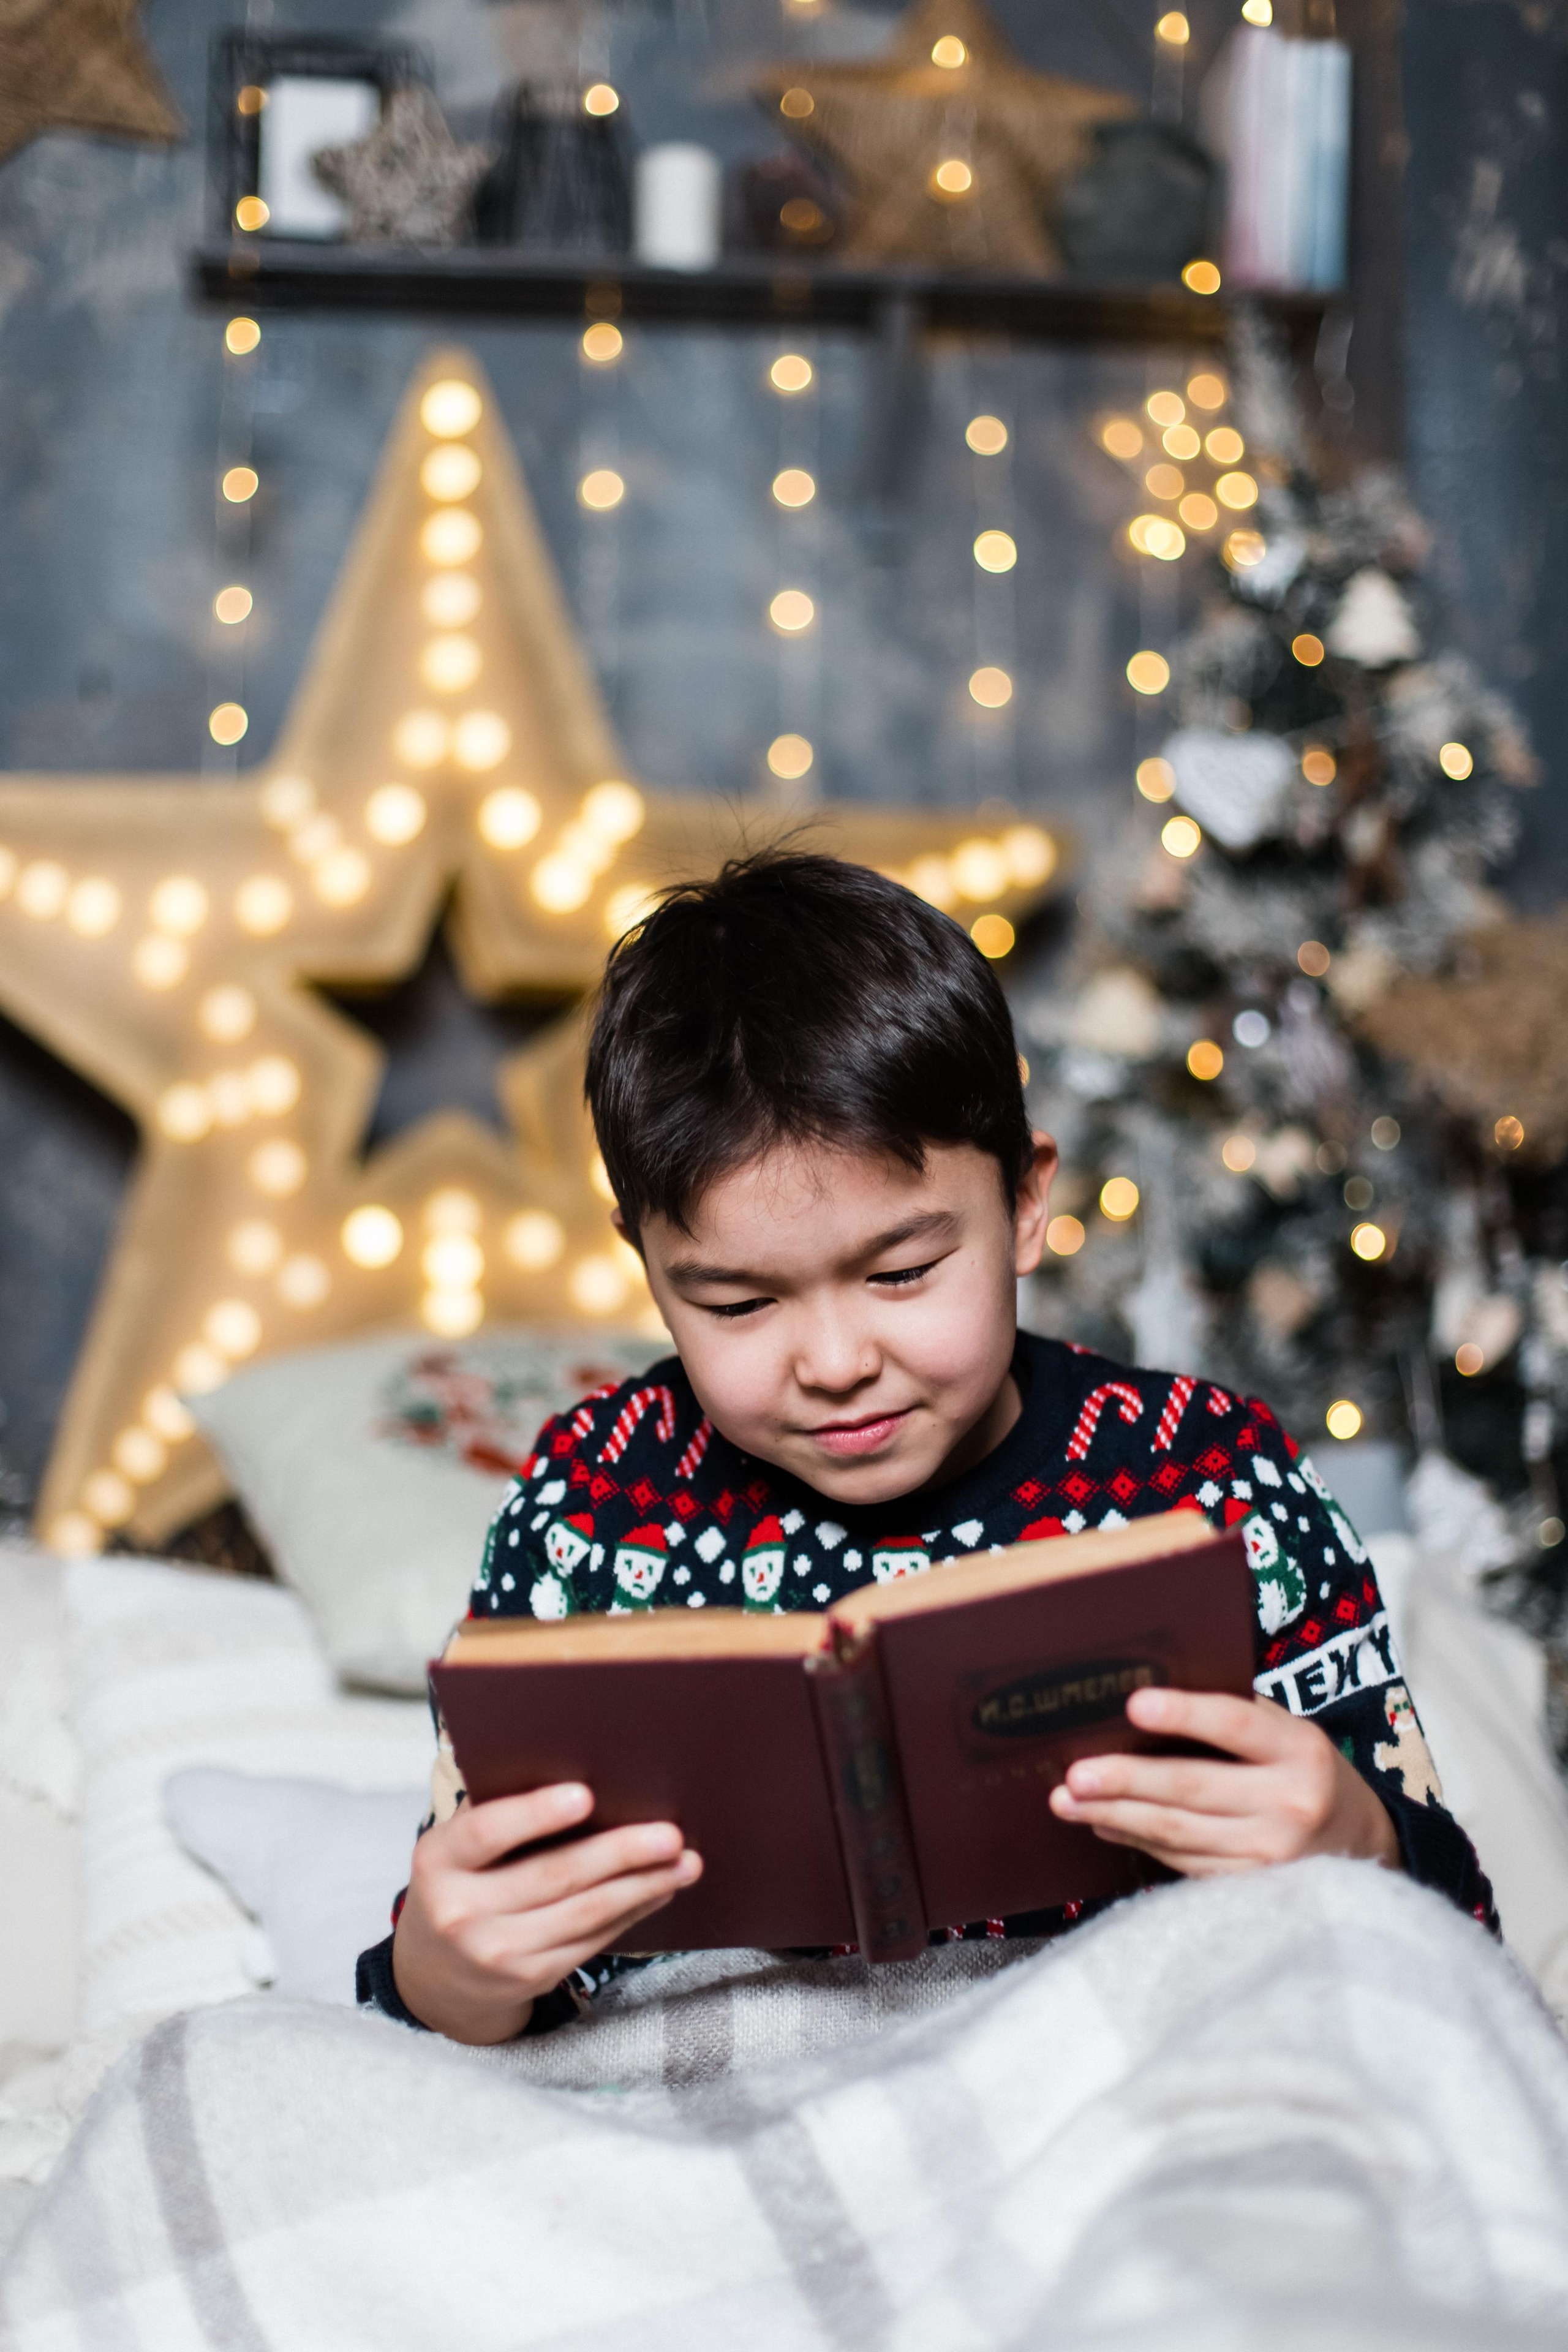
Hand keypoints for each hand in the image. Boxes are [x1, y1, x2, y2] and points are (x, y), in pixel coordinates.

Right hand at [391, 1782, 701, 2044]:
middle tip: (669, 1834)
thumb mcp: (458, 1846)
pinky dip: (630, 1913)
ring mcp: (497, 1951)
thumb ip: (499, 1811)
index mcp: (439, 1860)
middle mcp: (461, 1911)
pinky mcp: (530, 1977)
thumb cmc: (460, 1881)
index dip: (536, 1813)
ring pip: (584, 1912)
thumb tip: (577, 1768)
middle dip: (620, 1853)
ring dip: (642, 1886)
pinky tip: (658, 1891)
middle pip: (554, 1875)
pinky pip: (591, 1940)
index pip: (488, 1831)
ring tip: (684, 1862)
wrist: (436, 1973)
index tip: (586, 1795)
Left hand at [1048, 1687, 1399, 1878]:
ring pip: (1178, 1832)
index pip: (1236, 1725)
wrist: (1361, 1842)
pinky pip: (1183, 1861)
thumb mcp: (1286, 1732)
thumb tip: (1140, 1705)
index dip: (1184, 1714)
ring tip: (1067, 1801)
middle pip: (1193, 1788)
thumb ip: (1232, 1716)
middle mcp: (1290, 1803)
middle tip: (1074, 1775)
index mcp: (1300, 1749)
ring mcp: (1272, 1853)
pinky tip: (1104, 1825)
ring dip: (1115, 1816)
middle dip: (1125, 1781)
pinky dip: (1138, 1842)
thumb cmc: (1302, 1769)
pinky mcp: (1252, 1886)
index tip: (1134, 1704)